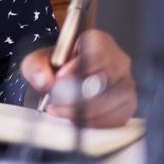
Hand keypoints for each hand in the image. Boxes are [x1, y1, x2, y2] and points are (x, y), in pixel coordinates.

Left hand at [21, 30, 136, 127]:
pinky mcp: (126, 104)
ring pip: (117, 99)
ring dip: (88, 111)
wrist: (61, 80)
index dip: (79, 66)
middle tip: (57, 102)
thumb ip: (36, 68)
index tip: (60, 78)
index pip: (98, 50)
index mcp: (97, 41)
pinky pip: (119, 116)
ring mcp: (125, 82)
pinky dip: (96, 122)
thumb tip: (44, 81)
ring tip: (61, 111)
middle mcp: (117, 60)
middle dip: (82, 95)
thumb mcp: (36, 62)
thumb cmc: (54, 67)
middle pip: (110, 77)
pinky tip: (76, 120)